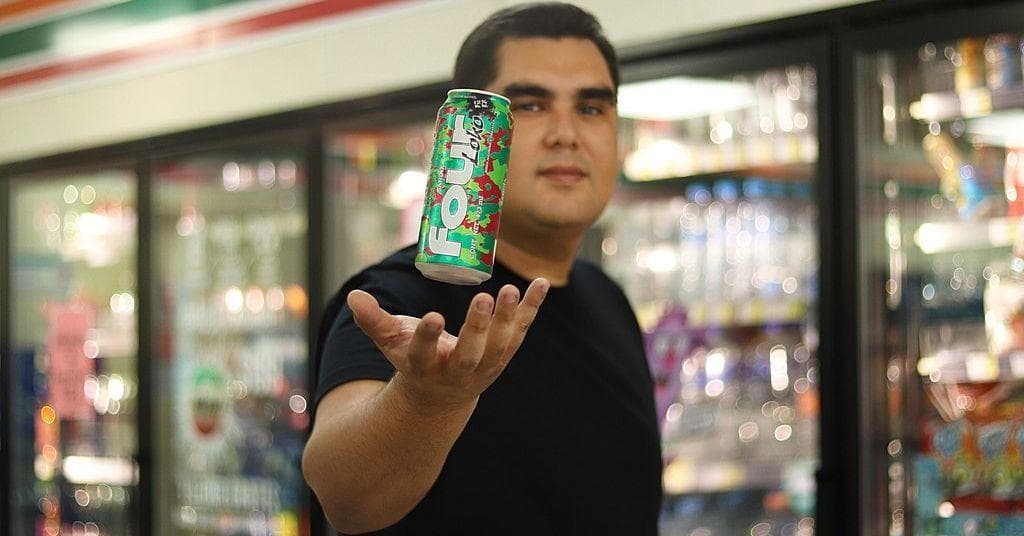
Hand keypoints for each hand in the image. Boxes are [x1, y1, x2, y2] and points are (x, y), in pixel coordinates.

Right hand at [346, 279, 549, 413]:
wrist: (441, 397)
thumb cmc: (413, 359)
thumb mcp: (390, 343)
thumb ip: (373, 320)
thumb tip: (353, 295)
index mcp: (424, 368)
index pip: (425, 354)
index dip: (429, 337)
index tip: (433, 317)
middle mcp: (457, 371)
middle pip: (470, 354)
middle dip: (477, 328)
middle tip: (482, 298)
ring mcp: (485, 366)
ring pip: (500, 345)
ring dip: (508, 318)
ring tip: (509, 290)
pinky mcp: (503, 355)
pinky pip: (521, 330)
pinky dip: (531, 308)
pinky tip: (542, 283)